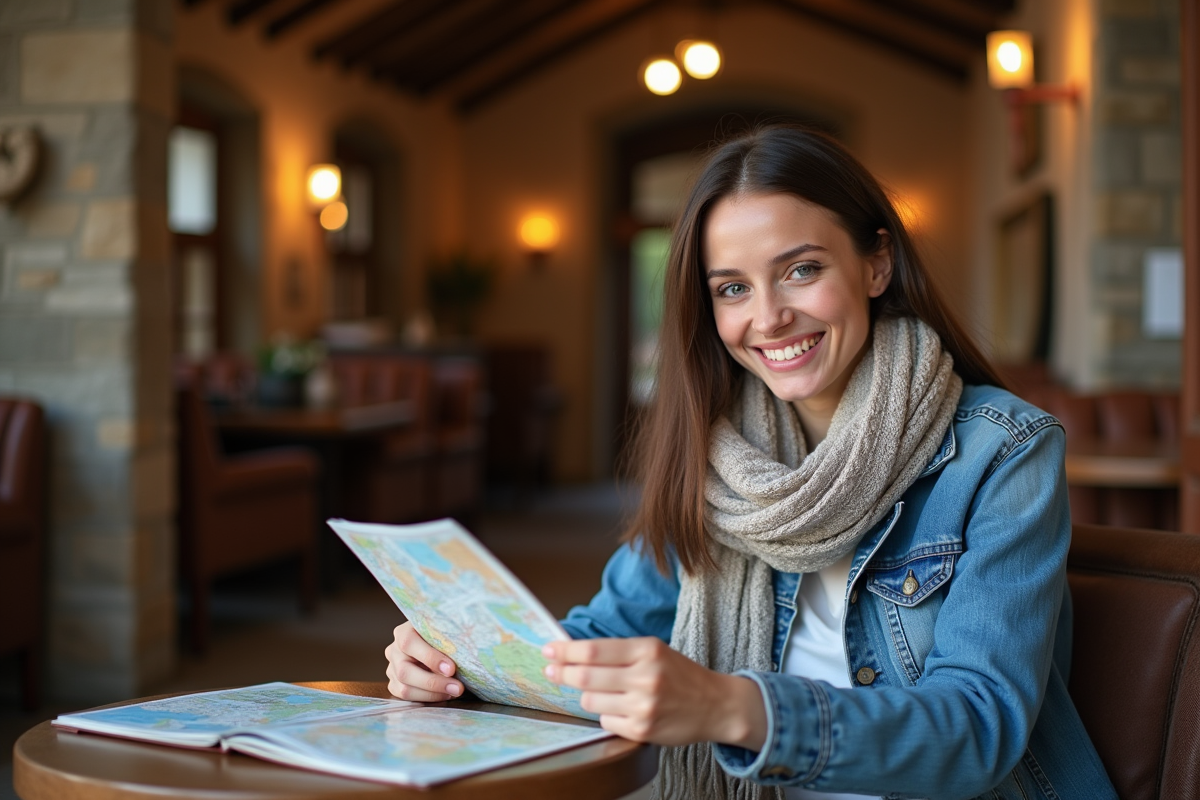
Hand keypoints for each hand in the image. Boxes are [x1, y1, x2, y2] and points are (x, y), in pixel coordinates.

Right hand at [385, 622, 463, 701]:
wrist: (438, 644)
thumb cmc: (444, 636)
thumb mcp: (445, 632)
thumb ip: (448, 640)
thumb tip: (462, 657)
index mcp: (403, 632)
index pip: (409, 643)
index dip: (429, 657)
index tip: (451, 668)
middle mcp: (394, 650)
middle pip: (405, 671)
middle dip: (434, 682)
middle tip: (457, 687)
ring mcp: (392, 669)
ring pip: (405, 688)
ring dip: (432, 694)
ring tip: (453, 692)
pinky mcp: (394, 685)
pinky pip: (406, 697)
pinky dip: (427, 698)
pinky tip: (444, 694)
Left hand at [542, 637, 766, 748]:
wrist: (716, 705)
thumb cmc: (680, 675)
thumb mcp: (654, 651)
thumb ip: (618, 652)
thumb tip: (573, 653)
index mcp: (647, 650)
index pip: (594, 650)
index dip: (565, 651)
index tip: (548, 650)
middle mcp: (645, 677)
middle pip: (586, 676)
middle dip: (562, 673)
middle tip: (550, 670)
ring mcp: (643, 706)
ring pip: (591, 701)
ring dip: (588, 696)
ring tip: (601, 692)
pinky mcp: (642, 730)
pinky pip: (606, 721)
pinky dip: (607, 715)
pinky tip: (622, 709)